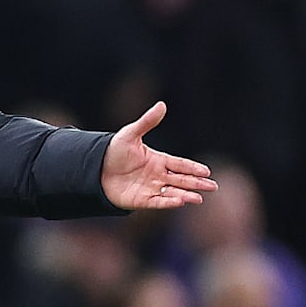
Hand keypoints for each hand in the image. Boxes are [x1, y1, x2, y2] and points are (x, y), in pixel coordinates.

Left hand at [101, 101, 216, 209]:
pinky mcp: (140, 200)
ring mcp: (149, 188)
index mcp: (157, 160)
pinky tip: (180, 201)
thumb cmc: (112, 151)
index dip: (192, 168)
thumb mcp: (130, 134)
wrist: (93, 169)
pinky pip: (157, 202)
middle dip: (196, 183)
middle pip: (181, 180)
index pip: (179, 164)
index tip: (207, 171)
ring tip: (199, 198)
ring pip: (172, 192)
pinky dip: (168, 202)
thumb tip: (162, 104)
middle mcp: (156, 175)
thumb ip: (147, 122)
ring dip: (186, 195)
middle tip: (212, 187)